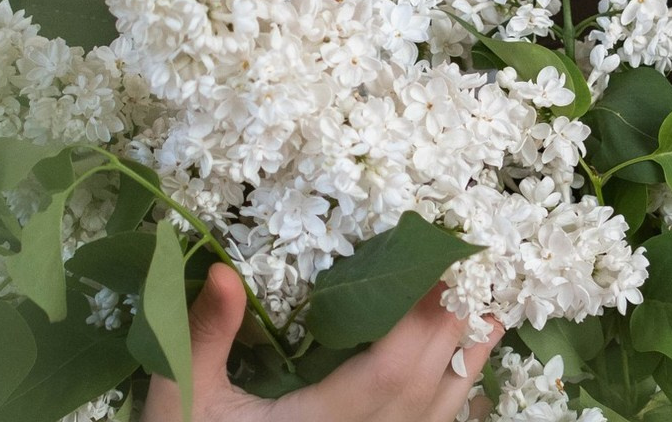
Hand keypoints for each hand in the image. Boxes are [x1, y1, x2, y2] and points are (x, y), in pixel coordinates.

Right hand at [142, 264, 503, 421]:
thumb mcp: (183, 396)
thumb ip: (206, 336)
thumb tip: (224, 272)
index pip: (388, 375)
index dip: (421, 322)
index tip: (437, 265)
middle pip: (422, 389)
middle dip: (452, 328)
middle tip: (470, 267)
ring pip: (436, 417)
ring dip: (465, 362)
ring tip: (488, 311)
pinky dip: (450, 397)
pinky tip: (459, 369)